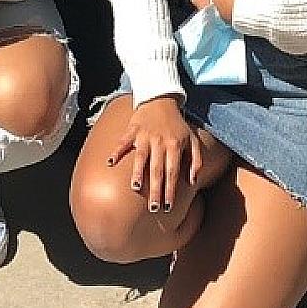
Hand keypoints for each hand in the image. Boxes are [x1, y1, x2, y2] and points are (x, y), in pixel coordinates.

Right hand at [107, 94, 202, 214]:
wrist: (161, 99)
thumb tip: (193, 182)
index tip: (168, 207)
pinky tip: (110, 162)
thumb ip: (196, 161)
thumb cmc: (177, 124)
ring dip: (138, 172)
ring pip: (141, 157)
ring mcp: (144, 135)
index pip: (173, 172)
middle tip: (154, 208)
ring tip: (136, 188)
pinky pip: (123, 141)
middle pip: (158, 169)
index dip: (171, 190)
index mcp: (175, 145)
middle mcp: (160, 141)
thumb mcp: (192, 140)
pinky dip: (116, 151)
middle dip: (156, 190)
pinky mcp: (132, 129)